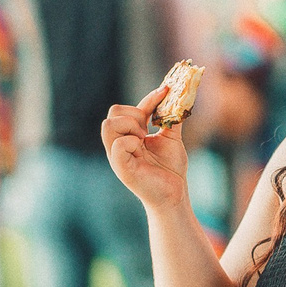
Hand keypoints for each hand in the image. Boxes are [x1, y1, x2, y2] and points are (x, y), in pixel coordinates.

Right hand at [102, 85, 187, 211]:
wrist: (175, 194)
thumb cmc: (170, 169)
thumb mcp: (171, 138)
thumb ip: (170, 118)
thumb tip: (176, 96)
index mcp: (127, 136)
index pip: (126, 108)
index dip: (148, 99)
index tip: (166, 92)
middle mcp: (118, 145)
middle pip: (113, 112)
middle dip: (134, 114)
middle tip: (148, 131)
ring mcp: (117, 156)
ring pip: (109, 124)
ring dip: (131, 126)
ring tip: (144, 140)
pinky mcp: (121, 168)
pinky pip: (118, 145)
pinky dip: (132, 142)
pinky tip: (142, 150)